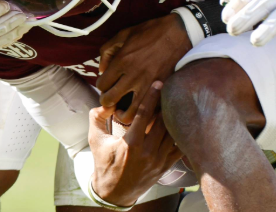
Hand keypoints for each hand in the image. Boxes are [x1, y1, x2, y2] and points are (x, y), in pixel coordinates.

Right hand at [89, 81, 181, 207]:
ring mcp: (159, 160)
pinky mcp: (166, 166)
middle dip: (166, 103)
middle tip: (169, 88)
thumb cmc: (104, 163)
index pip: (145, 114)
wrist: (115, 192)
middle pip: (164, 121)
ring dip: (173, 117)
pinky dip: (179, 133)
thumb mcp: (96, 140)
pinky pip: (179, 146)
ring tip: (174, 102)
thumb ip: (97, 118)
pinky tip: (177, 122)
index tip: (158, 82)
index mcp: (131, 144)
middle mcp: (148, 152)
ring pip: (173, 132)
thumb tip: (104, 101)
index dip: (152, 96)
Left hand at [97, 14, 191, 124]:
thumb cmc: (151, 31)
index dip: (101, 86)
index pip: (101, 85)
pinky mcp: (162, 91)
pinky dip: (143, 114)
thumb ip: (108, 50)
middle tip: (112, 98)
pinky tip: (141, 107)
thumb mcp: (125, 33)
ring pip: (128, 114)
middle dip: (107, 101)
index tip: (107, 85)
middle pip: (109, 100)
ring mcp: (149, 86)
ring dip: (123, 114)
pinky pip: (149, 112)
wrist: (180, 33)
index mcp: (122, 61)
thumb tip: (102, 70)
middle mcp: (133, 76)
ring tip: (125, 109)